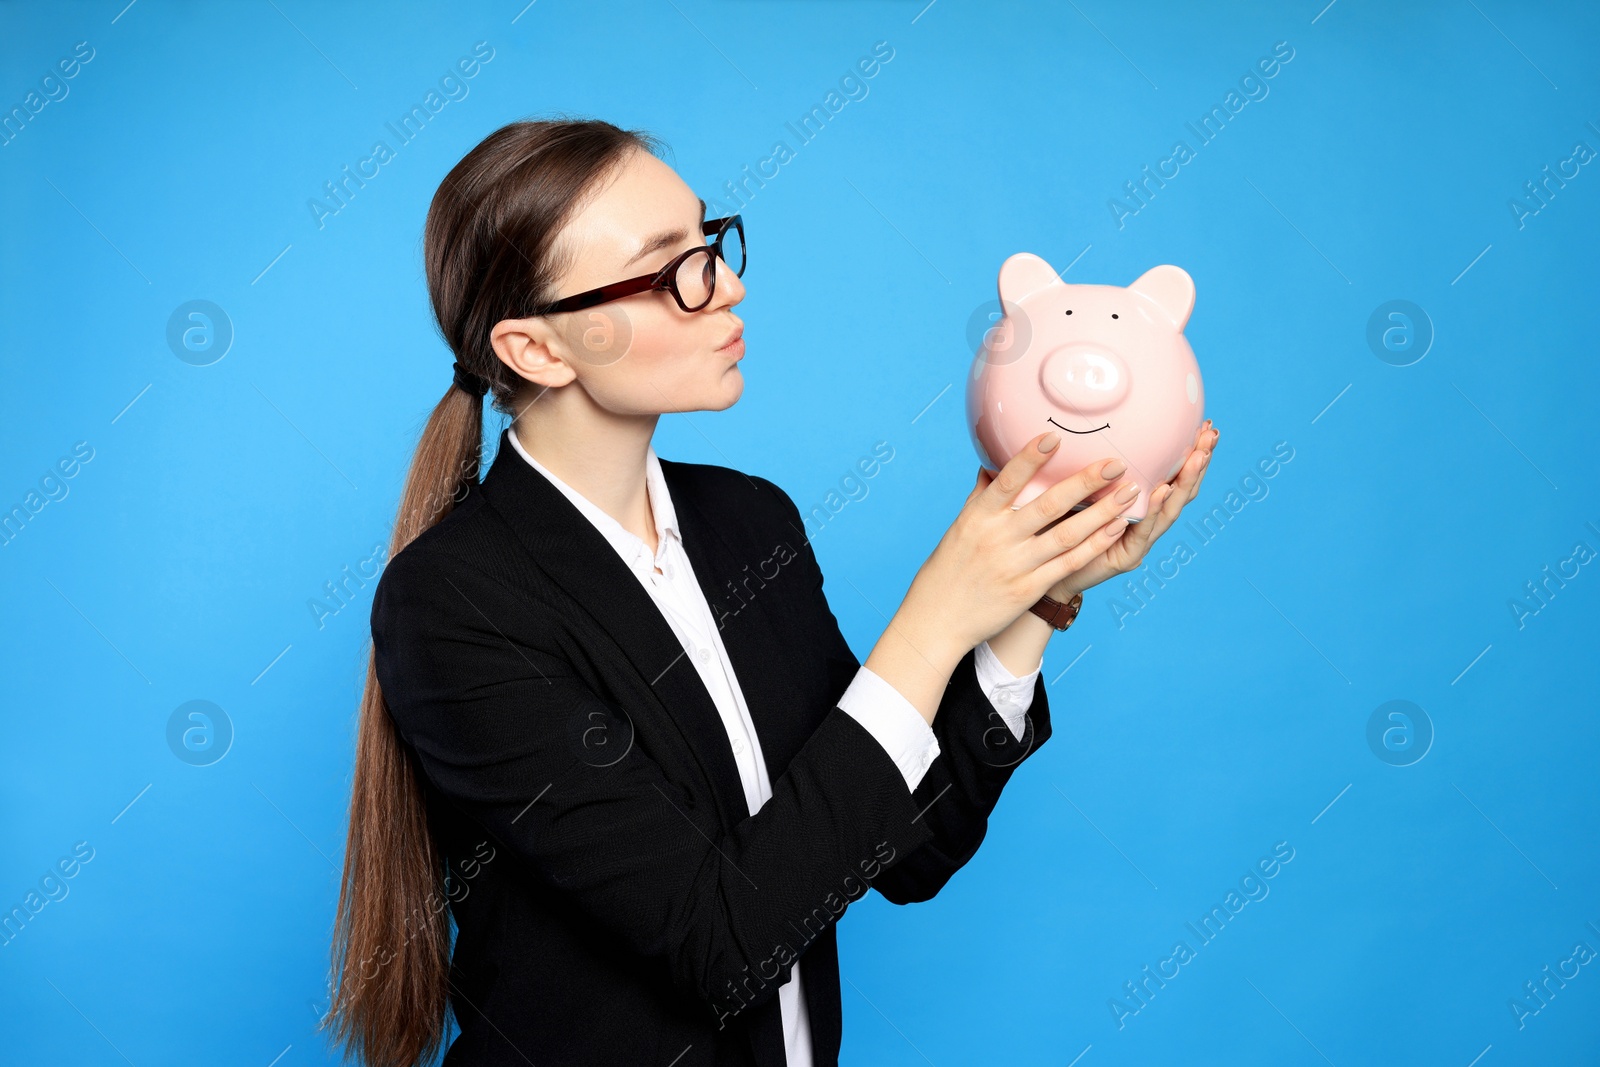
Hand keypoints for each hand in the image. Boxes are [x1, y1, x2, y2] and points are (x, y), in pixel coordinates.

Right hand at [898, 428, 1155, 656]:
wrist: (937, 620)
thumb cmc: (948, 570)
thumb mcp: (959, 528)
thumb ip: (981, 496)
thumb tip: (991, 463)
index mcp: (978, 518)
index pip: (1007, 481)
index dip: (1029, 458)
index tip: (1053, 437)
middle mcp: (998, 538)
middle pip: (1048, 506)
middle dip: (1085, 482)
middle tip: (1116, 462)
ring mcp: (1015, 565)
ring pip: (1067, 535)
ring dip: (1102, 513)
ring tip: (1129, 493)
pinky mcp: (1028, 589)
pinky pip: (1068, 564)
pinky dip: (1094, 545)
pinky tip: (1116, 528)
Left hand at [1043, 419, 1218, 600]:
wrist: (1044, 568)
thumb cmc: (1058, 523)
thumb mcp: (1078, 485)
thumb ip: (1092, 461)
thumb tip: (1088, 415)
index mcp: (1139, 504)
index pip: (1171, 475)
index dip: (1190, 453)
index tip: (1204, 425)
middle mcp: (1145, 522)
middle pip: (1179, 490)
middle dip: (1198, 463)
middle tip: (1211, 436)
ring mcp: (1139, 541)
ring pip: (1169, 510)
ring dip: (1185, 482)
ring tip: (1198, 457)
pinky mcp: (1125, 557)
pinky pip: (1143, 531)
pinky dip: (1153, 509)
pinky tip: (1162, 490)